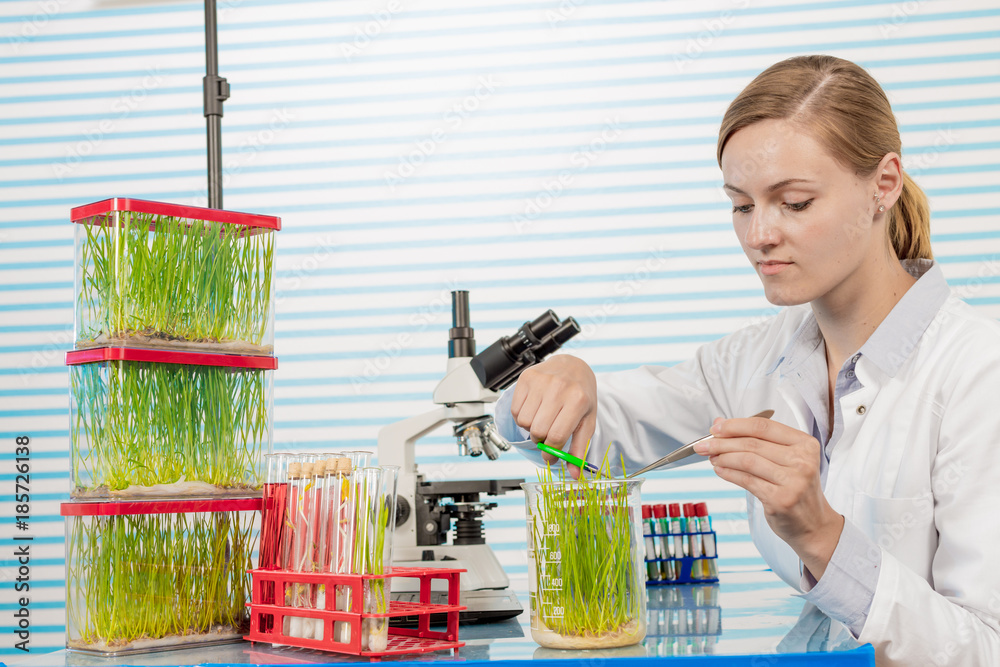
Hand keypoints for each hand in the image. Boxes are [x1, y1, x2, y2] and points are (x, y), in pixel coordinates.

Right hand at [510, 355, 596, 477]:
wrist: (573, 366)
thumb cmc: (581, 396)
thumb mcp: (587, 421)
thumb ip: (580, 449)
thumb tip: (574, 474)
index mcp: (577, 400)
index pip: (556, 436)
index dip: (551, 452)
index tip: (550, 457)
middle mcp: (558, 389)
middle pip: (538, 430)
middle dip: (541, 440)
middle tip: (547, 435)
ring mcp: (541, 381)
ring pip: (524, 422)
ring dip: (531, 428)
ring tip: (541, 420)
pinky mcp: (526, 378)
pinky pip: (516, 410)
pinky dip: (522, 417)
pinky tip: (534, 410)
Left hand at [693, 415, 843, 578]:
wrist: (814, 525)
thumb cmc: (796, 489)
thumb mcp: (785, 460)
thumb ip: (757, 441)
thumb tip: (720, 423)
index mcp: (805, 444)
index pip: (763, 427)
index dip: (735, 425)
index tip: (716, 428)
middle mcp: (802, 460)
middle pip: (752, 443)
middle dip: (722, 442)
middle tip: (704, 445)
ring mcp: (793, 481)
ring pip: (747, 460)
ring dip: (723, 457)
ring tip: (711, 458)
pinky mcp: (780, 499)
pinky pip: (746, 480)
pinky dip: (728, 473)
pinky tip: (719, 470)